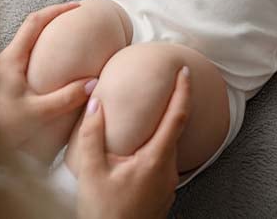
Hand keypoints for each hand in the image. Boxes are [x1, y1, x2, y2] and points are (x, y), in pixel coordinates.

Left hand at [0, 2, 96, 149]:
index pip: (34, 22)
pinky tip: (43, 78)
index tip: (77, 7)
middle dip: (51, 25)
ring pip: (20, 50)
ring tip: (62, 52)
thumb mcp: (36, 114)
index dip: (57, 10)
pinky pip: (15, 65)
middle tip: (72, 26)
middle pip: (27, 32)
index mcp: (10, 59)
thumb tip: (92, 82)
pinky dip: (33, 62)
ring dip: (41, 46)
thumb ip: (66, 98)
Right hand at [75, 67, 190, 218]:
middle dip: (172, 106)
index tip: (185, 71)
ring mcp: (168, 185)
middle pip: (174, 131)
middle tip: (168, 83)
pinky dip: (155, 148)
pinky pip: (162, 164)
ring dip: (161, 129)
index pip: (177, 117)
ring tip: (149, 114)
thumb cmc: (104, 213)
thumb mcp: (91, 172)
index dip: (182, 91)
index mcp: (156, 159)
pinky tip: (138, 149)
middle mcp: (168, 171)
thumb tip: (95, 104)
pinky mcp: (162, 195)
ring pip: (167, 149)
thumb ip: (92, 135)